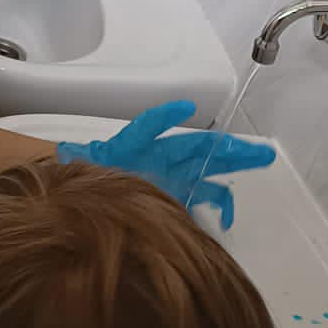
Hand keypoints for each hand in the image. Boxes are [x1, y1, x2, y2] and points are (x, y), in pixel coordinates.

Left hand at [56, 101, 274, 227]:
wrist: (90, 208)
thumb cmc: (90, 183)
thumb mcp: (83, 169)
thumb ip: (78, 158)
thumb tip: (66, 152)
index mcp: (138, 144)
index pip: (151, 125)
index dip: (166, 115)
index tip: (184, 109)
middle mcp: (161, 157)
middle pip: (197, 146)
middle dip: (226, 146)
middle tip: (256, 146)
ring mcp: (174, 177)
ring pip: (208, 167)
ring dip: (233, 162)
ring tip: (260, 160)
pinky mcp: (180, 197)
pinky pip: (205, 197)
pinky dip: (219, 206)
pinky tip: (227, 219)